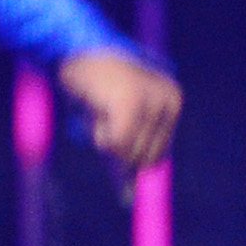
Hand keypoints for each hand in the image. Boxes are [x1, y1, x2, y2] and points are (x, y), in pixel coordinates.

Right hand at [55, 47, 178, 179]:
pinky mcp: (131, 103)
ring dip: (102, 137)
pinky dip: (98, 134)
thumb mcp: (118, 116)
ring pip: (127, 152)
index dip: (128, 156)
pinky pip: (115, 143)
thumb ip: (129, 150)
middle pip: (144, 157)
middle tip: (100, 113)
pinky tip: (95, 108)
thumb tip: (128, 197)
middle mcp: (169, 100)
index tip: (109, 132)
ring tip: (98, 107)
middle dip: (115, 146)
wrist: (73, 48)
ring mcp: (152, 101)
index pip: (157, 154)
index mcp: (172, 102)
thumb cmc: (92, 86)